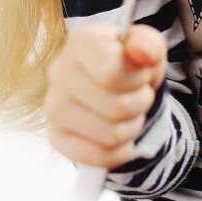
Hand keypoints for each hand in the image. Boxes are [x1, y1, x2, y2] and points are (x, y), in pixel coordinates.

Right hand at [44, 23, 166, 168]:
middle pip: (117, 107)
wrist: (111, 83)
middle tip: (140, 94)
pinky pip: (99, 157)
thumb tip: (141, 52)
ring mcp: (54, 108)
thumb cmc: (129, 61)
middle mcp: (60, 73)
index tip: (142, 73)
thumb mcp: (146, 45)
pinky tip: (121, 133)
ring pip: (111, 134)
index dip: (139, 78)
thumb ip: (147, 44)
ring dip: (133, 125)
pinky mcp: (56, 137)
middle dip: (141, 103)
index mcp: (81, 43)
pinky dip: (120, 149)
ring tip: (130, 111)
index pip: (113, 72)